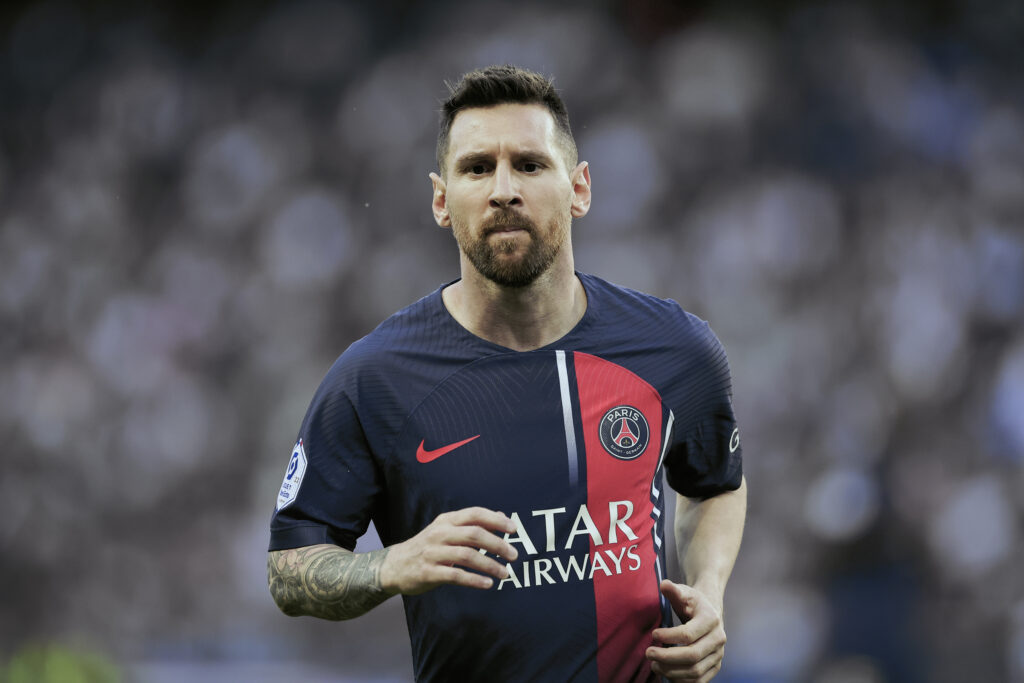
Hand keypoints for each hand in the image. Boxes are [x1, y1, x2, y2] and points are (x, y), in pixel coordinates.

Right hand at [379, 507, 518, 594]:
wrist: (394, 566)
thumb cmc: (427, 547)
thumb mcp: (446, 530)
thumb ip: (473, 524)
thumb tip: (502, 516)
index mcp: (446, 520)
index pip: (474, 514)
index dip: (496, 520)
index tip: (514, 529)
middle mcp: (440, 533)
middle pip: (474, 534)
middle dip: (497, 544)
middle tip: (514, 555)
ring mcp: (433, 553)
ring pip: (467, 555)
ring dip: (490, 565)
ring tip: (505, 573)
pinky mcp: (428, 572)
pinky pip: (456, 575)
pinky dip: (474, 580)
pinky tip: (488, 584)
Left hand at [646, 580, 726, 681]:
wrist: (710, 612)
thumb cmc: (693, 602)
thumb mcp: (684, 592)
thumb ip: (673, 590)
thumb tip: (663, 585)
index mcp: (711, 620)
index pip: (688, 634)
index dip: (668, 637)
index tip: (653, 634)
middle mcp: (718, 639)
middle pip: (692, 656)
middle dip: (667, 657)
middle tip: (648, 653)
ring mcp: (718, 655)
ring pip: (695, 671)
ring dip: (671, 671)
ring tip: (654, 664)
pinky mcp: (715, 666)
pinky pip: (699, 680)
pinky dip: (681, 681)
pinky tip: (666, 673)